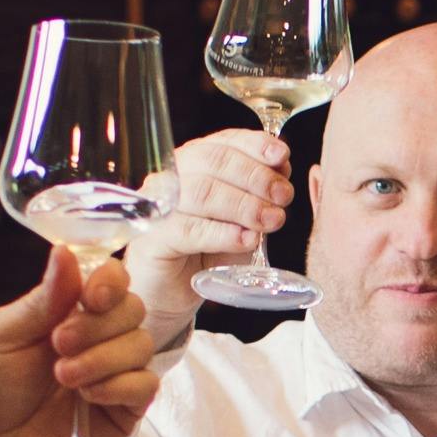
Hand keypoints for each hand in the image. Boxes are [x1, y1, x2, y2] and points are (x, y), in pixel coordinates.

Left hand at [0, 247, 160, 436]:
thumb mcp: (1, 336)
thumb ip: (41, 299)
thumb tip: (65, 252)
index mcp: (68, 310)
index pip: (111, 278)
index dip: (110, 281)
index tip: (90, 297)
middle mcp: (98, 335)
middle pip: (133, 307)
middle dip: (97, 325)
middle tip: (58, 344)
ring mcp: (115, 370)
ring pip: (142, 343)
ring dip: (102, 358)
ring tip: (64, 377)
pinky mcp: (127, 406)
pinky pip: (146, 383)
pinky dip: (118, 386)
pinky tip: (88, 397)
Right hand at [126, 128, 297, 348]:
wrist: (171, 293)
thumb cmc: (205, 253)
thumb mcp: (240, 221)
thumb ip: (258, 195)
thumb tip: (282, 169)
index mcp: (193, 165)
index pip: (223, 142)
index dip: (254, 145)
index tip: (282, 156)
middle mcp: (171, 179)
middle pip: (214, 161)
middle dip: (256, 176)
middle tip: (283, 196)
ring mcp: (158, 207)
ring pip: (202, 192)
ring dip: (245, 205)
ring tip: (271, 220)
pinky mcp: (153, 240)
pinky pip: (189, 230)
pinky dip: (224, 233)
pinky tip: (247, 239)